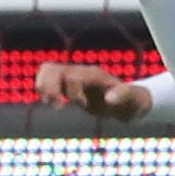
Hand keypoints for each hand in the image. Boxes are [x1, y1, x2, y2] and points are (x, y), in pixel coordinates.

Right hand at [34, 60, 153, 120]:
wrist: (127, 101)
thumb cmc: (130, 103)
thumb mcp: (132, 102)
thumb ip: (123, 98)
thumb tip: (109, 100)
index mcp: (93, 75)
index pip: (72, 77)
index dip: (74, 94)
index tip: (84, 106)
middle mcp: (80, 72)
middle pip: (51, 69)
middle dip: (48, 88)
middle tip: (57, 107)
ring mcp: (72, 76)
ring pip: (46, 70)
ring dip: (42, 87)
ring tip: (51, 104)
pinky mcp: (66, 84)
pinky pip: (46, 78)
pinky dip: (42, 89)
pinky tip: (51, 102)